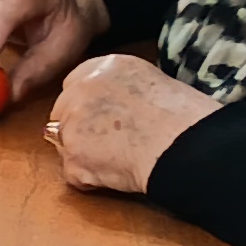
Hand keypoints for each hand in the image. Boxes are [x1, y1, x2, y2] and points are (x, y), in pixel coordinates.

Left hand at [48, 52, 223, 195]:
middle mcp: (80, 89)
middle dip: (79, 131)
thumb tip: (116, 106)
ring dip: (85, 155)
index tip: (101, 121)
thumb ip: (122, 88)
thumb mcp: (152, 81)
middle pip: (63, 113)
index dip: (87, 107)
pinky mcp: (73, 156)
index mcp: (104, 66)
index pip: (75, 84)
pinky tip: (118, 174)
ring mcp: (72, 123)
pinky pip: (74, 174)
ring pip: (65, 144)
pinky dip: (91, 180)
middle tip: (109, 145)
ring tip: (119, 160)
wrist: (182, 142)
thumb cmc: (183, 116)